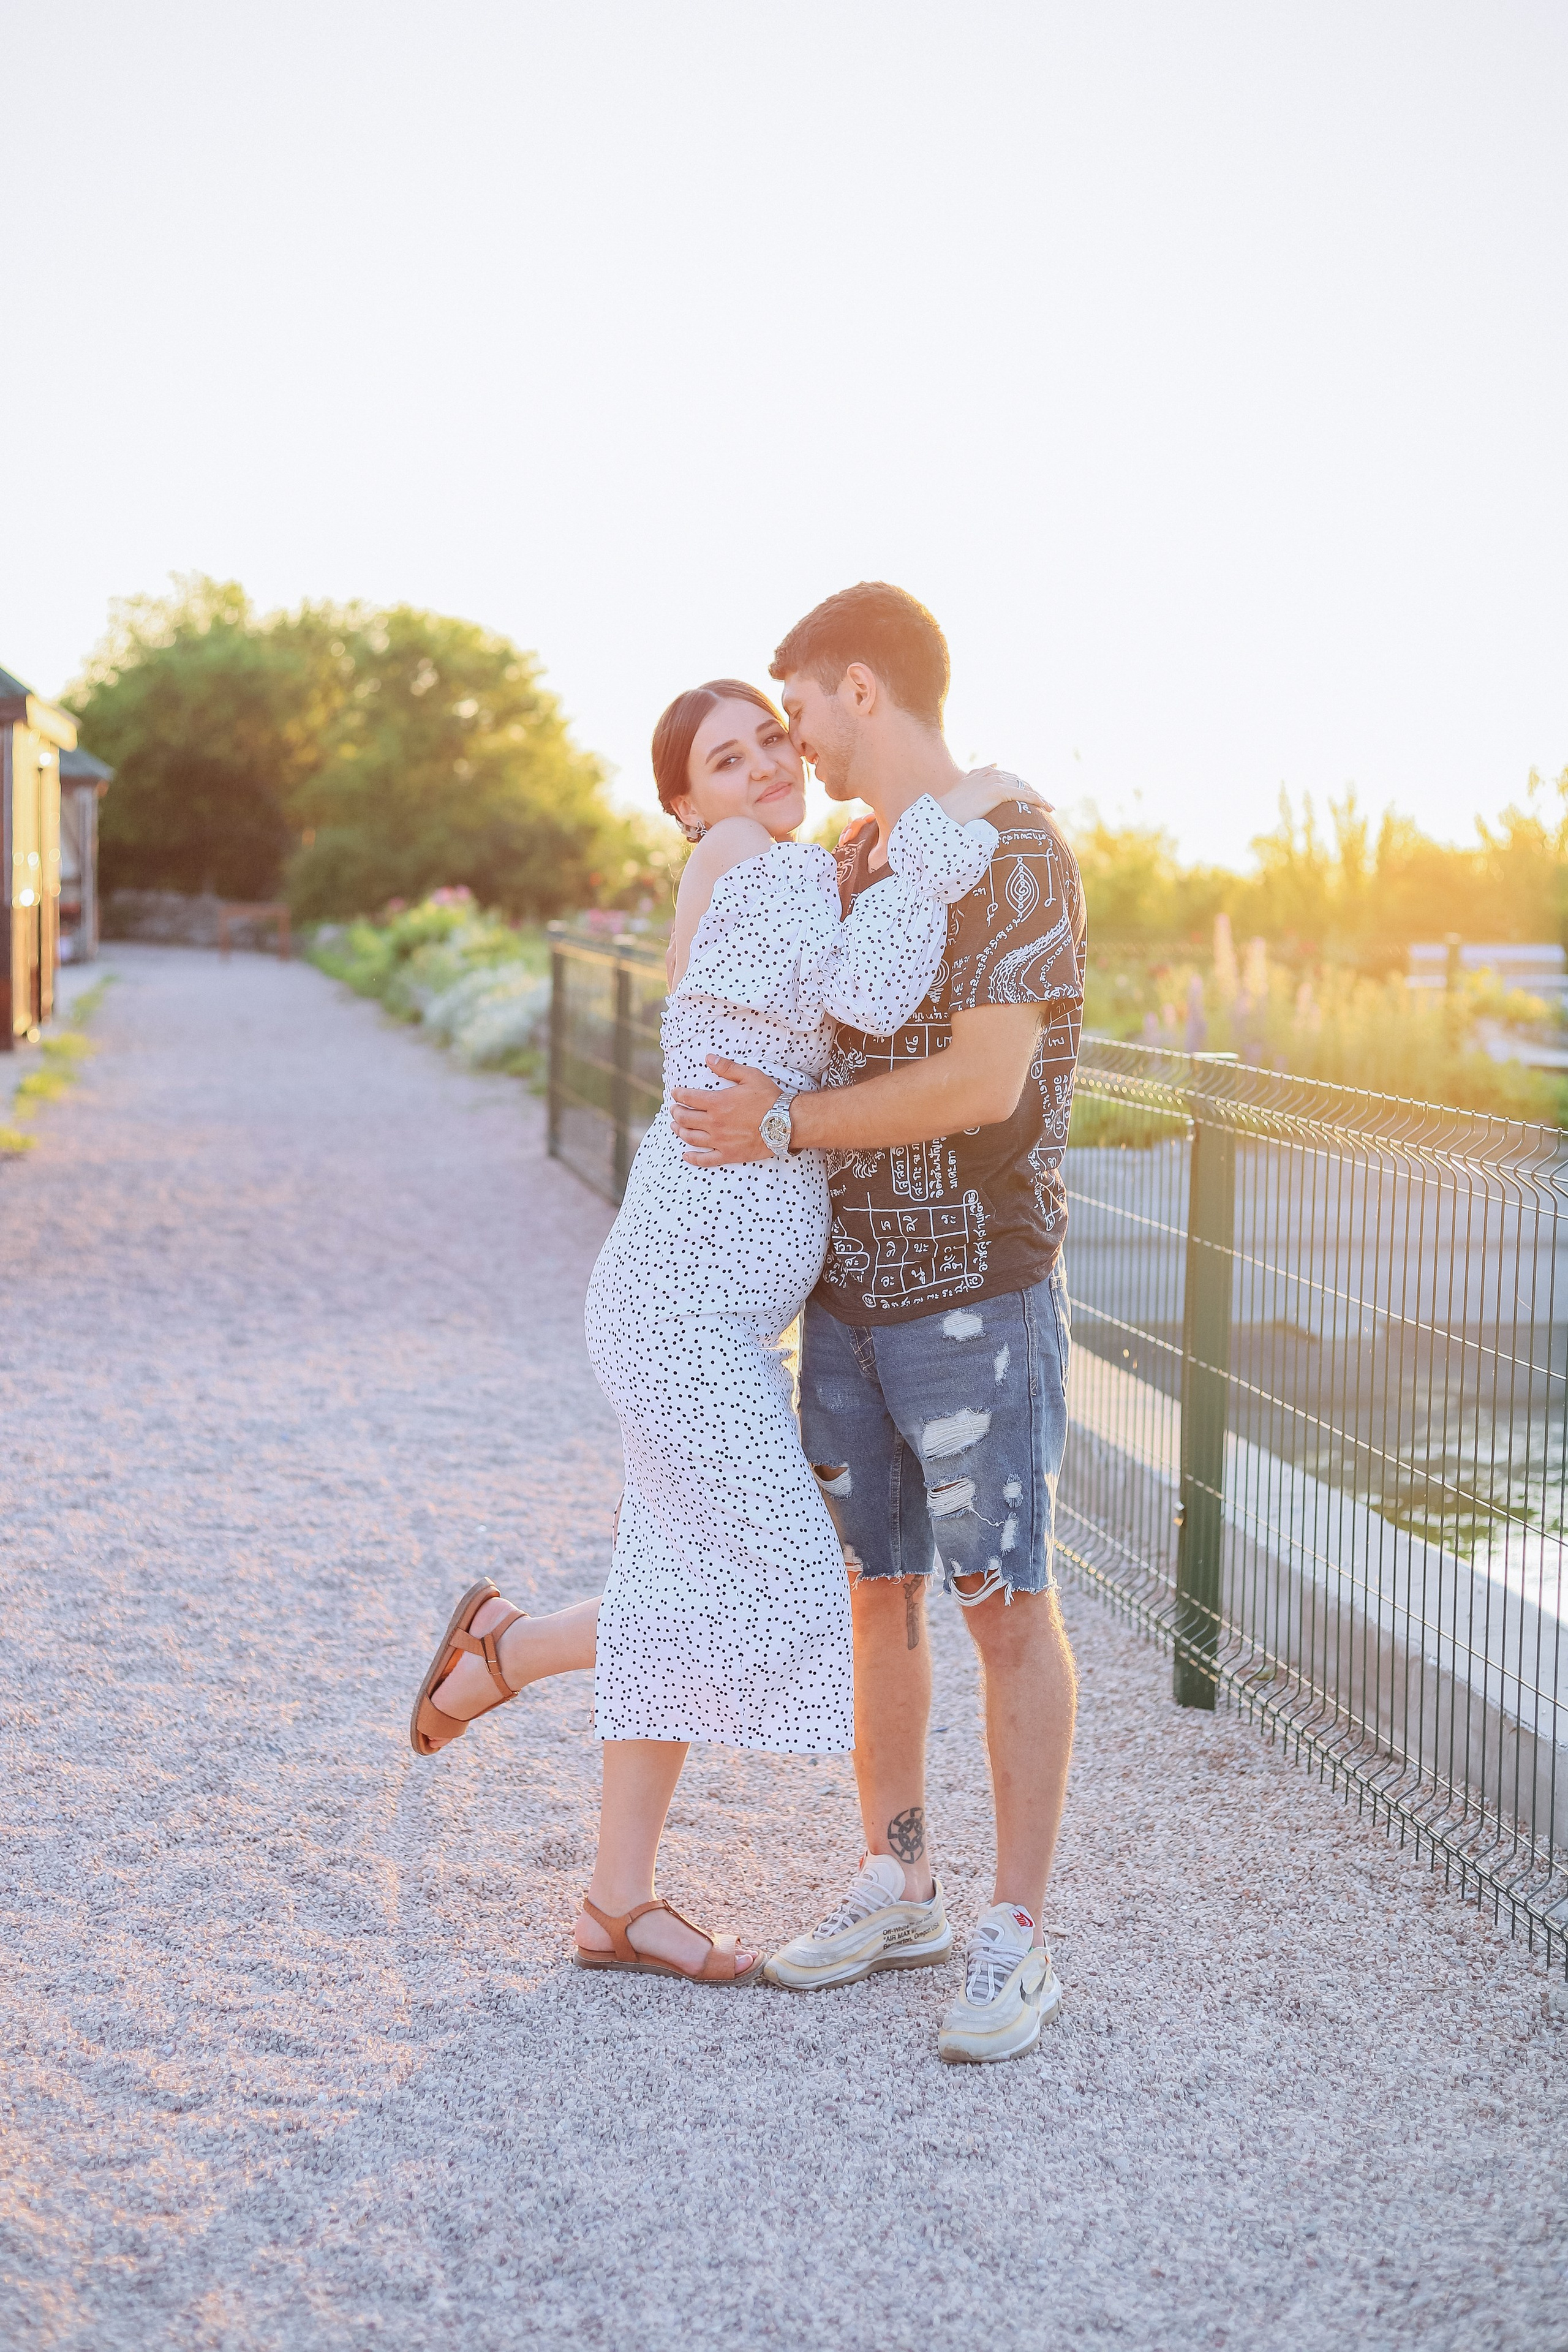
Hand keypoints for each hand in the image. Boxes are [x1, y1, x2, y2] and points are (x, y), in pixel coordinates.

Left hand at [668, 1058, 780, 1163]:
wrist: (786, 1123)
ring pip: (691, 1137)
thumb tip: (709, 1058)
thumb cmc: (769, 1098)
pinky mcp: (728, 1154)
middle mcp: (714, 1122)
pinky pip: (705, 1159)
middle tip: (674, 1109)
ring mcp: (720, 1140)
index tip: (675, 1093)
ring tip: (675, 1126)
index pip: (689, 1098)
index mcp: (717, 1102)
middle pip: (686, 1118)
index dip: (679, 1094)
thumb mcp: (750, 1076)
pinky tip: (686, 1155)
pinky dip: (693, 1158)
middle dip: (676, 1112)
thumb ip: (727, 1067)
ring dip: (679, 1131)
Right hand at [937, 766, 1052, 825]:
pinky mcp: (996, 791)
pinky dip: (1036, 800)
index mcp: (984, 773)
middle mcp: (991, 774)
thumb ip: (976, 783)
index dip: (1023, 788)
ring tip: (1049, 807)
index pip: (1010, 779)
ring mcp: (994, 781)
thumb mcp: (964, 792)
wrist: (942, 814)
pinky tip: (1044, 807)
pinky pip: (1022, 795)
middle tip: (1047, 804)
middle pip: (1020, 781)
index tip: (1034, 798)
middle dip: (1034, 792)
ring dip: (1039, 797)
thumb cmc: (951, 809)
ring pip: (1024, 787)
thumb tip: (989, 774)